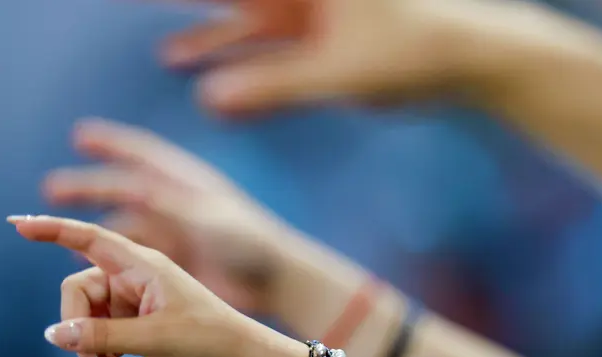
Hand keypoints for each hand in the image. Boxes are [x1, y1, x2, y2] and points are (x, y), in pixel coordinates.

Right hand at [43, 120, 375, 347]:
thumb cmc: (213, 341)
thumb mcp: (155, 338)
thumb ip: (102, 335)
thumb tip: (53, 335)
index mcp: (143, 265)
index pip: (88, 239)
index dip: (51, 230)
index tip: (16, 224)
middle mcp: (136, 278)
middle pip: (77, 292)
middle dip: (76, 329)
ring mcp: (137, 302)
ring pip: (87, 320)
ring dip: (92, 352)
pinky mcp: (141, 326)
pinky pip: (102, 338)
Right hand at [157, 0, 482, 112]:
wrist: (467, 59)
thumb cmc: (412, 52)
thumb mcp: (339, 72)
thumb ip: (274, 87)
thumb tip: (208, 102)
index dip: (195, 4)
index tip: (134, 7)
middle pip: (238, 2)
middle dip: (196, 11)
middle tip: (138, 15)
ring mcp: (314, 12)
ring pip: (250, 24)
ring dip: (213, 39)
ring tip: (170, 56)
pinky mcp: (324, 38)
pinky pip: (273, 50)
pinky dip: (248, 64)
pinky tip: (215, 85)